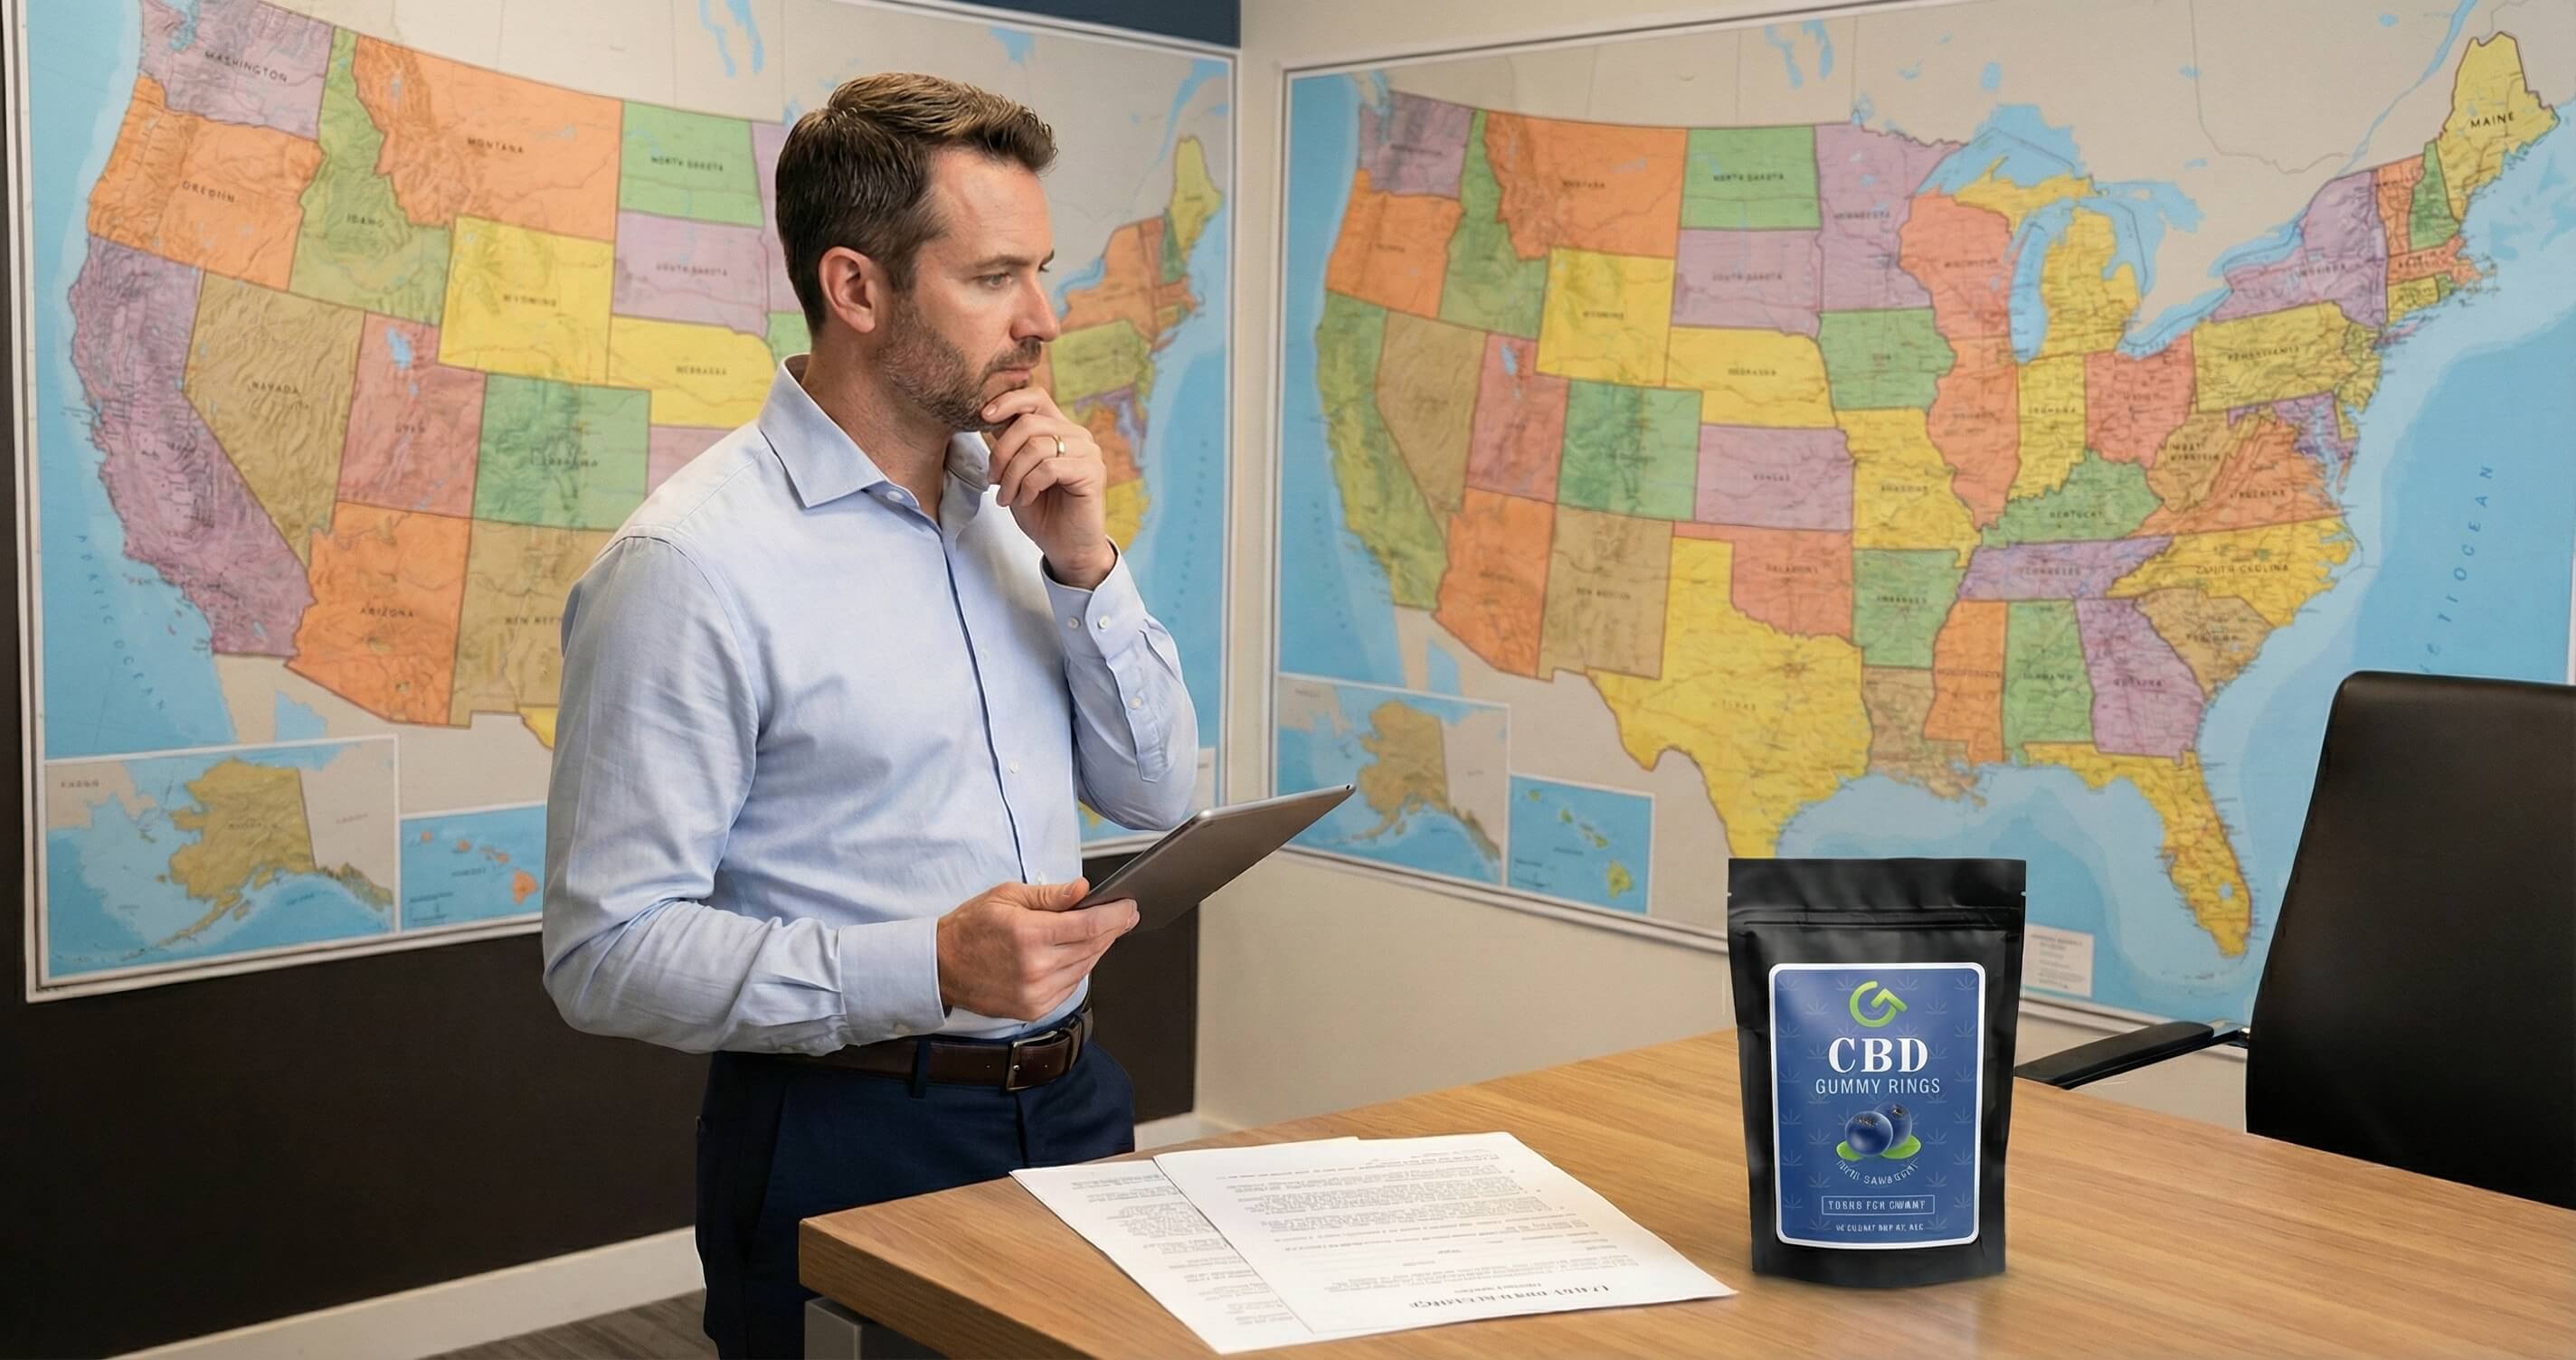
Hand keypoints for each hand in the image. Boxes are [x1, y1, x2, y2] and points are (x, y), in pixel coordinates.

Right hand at [934, 878, 1137, 1020]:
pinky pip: (1071, 986)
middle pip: (1092, 947)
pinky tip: (1080, 953)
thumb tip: (1083, 889)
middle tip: (1124, 915)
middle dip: (1112, 929)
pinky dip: (1080, 968)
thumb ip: (1050, 896)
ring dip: (1098, 948)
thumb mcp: (1007, 896)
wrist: (941, 966)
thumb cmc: (971, 927)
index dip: (1115, 916)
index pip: (1089, 925)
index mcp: (1029, 935)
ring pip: (1085, 968)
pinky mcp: (1034, 1008)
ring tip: (1104, 930)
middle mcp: (1035, 968)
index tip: (1129, 907)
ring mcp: (1036, 993)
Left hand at [981, 387, 1113, 587]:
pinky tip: (1026, 500)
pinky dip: (1029, 486)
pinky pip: (1049, 468)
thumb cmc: (1041, 511)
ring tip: (1006, 497)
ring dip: (1012, 475)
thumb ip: (1009, 444)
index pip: (1035, 397)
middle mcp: (1077, 435)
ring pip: (1036, 446)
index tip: (982, 417)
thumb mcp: (1016, 472)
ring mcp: (1088, 452)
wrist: (1066, 548)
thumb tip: (986, 416)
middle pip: (1029, 422)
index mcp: (1059, 429)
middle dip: (1001, 452)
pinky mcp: (1092, 472)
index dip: (1007, 401)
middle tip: (992, 480)